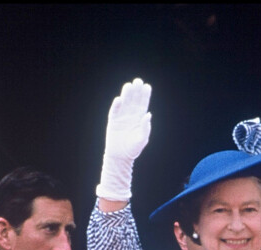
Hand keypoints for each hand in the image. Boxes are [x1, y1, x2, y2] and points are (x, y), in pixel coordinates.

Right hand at [97, 78, 151, 201]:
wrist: (120, 157)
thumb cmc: (133, 149)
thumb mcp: (142, 139)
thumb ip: (145, 127)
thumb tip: (148, 114)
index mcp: (139, 118)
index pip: (143, 103)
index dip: (145, 95)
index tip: (147, 86)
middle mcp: (130, 115)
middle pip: (133, 100)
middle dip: (136, 90)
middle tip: (138, 81)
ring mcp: (121, 117)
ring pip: (124, 102)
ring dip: (126, 94)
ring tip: (128, 86)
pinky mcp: (112, 121)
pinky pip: (114, 111)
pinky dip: (116, 105)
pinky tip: (119, 99)